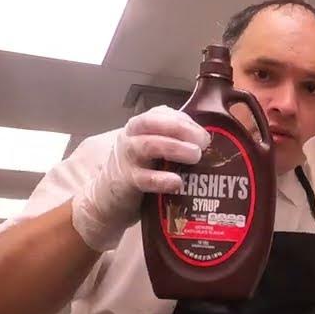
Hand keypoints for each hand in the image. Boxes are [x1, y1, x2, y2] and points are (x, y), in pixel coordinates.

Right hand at [71, 105, 209, 250]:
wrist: (105, 199)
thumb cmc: (138, 172)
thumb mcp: (153, 152)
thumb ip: (174, 144)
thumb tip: (208, 145)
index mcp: (140, 127)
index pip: (162, 114)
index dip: (185, 121)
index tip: (204, 134)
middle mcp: (131, 137)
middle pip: (154, 122)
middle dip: (182, 129)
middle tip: (203, 143)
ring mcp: (127, 158)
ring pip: (149, 145)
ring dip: (175, 148)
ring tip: (195, 156)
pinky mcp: (126, 182)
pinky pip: (145, 178)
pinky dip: (162, 179)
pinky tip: (178, 182)